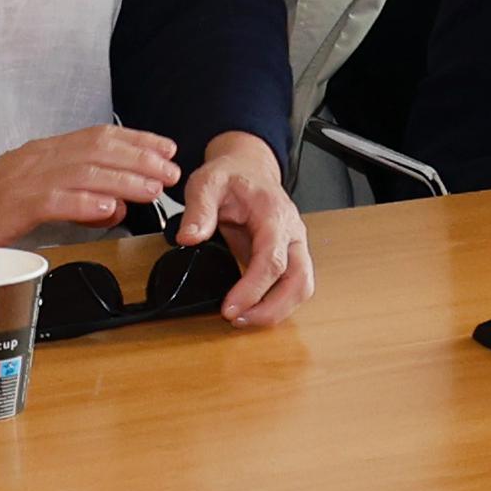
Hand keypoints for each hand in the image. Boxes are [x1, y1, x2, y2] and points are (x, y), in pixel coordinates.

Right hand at [0, 122, 177, 250]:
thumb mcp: (32, 194)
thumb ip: (72, 196)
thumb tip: (113, 207)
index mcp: (44, 152)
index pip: (98, 136)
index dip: (137, 140)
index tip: (167, 148)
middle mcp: (38, 159)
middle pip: (99, 150)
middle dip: (141, 159)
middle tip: (172, 170)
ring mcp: (25, 181)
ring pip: (84, 172)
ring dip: (124, 180)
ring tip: (154, 189)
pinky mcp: (12, 206)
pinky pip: (54, 201)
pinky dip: (85, 203)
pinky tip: (109, 210)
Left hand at [172, 130, 318, 326]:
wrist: (248, 170)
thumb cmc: (232, 176)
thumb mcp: (208, 182)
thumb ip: (199, 209)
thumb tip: (189, 237)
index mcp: (274, 214)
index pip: (273, 260)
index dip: (253, 288)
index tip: (229, 308)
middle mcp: (292, 233)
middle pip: (299, 280)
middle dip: (272, 309)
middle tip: (238, 321)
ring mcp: (293, 246)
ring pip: (301, 287)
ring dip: (276, 310)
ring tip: (242, 319)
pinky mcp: (288, 258)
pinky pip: (292, 287)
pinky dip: (276, 304)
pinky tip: (251, 310)